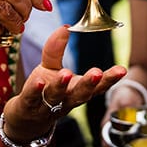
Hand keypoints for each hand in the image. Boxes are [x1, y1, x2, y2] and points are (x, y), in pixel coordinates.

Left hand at [1, 25, 125, 142]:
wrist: (24, 119)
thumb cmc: (44, 90)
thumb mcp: (51, 68)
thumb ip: (56, 49)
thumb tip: (65, 27)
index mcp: (76, 91)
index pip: (96, 86)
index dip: (109, 79)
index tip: (121, 70)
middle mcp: (65, 101)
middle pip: (80, 95)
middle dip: (88, 84)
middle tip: (97, 73)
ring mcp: (47, 106)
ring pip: (56, 97)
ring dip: (62, 86)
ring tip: (66, 74)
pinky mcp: (27, 107)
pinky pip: (32, 99)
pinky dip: (36, 91)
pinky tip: (39, 81)